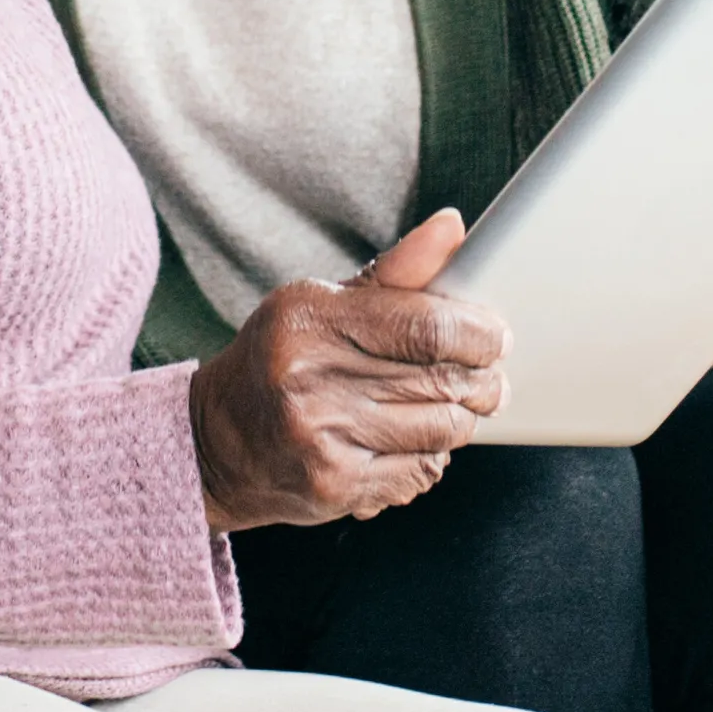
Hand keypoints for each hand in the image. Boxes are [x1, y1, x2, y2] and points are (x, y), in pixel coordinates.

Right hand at [186, 209, 509, 534]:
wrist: (217, 440)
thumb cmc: (281, 358)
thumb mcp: (323, 302)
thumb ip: (396, 271)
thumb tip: (453, 226)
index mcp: (309, 318)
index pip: (422, 326)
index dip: (476, 333)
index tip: (495, 336)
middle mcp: (309, 378)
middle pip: (439, 380)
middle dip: (482, 380)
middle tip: (490, 378)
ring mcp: (320, 437)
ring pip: (439, 430)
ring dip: (460, 420)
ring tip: (451, 407)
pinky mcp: (334, 485)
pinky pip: (420, 472)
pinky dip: (432, 458)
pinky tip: (411, 442)